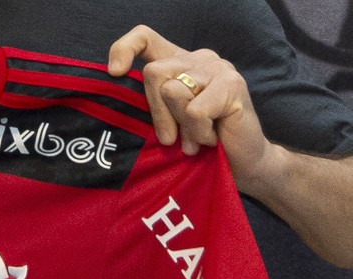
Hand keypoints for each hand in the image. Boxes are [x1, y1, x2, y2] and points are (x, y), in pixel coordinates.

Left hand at [107, 25, 271, 188]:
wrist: (240, 163)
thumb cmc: (197, 146)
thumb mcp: (165, 125)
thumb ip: (148, 107)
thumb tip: (120, 96)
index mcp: (178, 64)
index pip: (145, 38)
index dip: (124, 49)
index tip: (115, 73)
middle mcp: (198, 59)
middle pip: (153, 73)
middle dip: (157, 113)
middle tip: (173, 138)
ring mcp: (218, 68)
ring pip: (173, 92)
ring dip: (181, 127)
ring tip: (196, 139)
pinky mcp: (232, 84)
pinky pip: (194, 111)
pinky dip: (198, 133)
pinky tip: (212, 138)